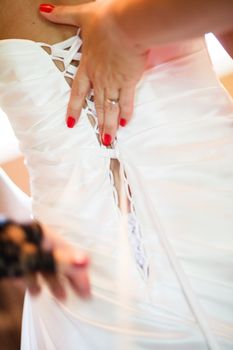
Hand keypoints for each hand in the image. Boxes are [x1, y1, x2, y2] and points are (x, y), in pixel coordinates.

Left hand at [0, 219, 90, 299]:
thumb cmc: (7, 247)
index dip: (79, 272)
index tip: (86, 289)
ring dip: (54, 282)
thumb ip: (59, 259)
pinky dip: (35, 281)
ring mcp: (25, 249)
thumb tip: (85, 261)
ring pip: (45, 266)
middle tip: (82, 294)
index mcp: (44, 237)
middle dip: (70, 278)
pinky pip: (29, 270)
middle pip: (59, 260)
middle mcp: (37, 241)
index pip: (69, 254)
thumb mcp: (32, 255)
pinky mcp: (14, 258)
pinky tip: (36, 292)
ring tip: (61, 297)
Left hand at [39, 2, 147, 144]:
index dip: (73, 108)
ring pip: (110, 109)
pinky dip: (126, 113)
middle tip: (98, 140)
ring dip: (109, 126)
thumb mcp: (83, 15)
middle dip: (98, 125)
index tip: (71, 122)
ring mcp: (114, 82)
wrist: (128, 25)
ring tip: (109, 140)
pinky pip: (126, 101)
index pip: (78, 92)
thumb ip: (64, 14)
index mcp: (88, 66)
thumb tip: (44, 9)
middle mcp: (100, 79)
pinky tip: (125, 123)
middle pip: (97, 106)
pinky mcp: (129, 81)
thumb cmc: (107, 21)